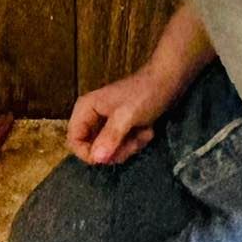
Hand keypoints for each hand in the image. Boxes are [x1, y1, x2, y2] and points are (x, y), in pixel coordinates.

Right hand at [65, 64, 179, 166]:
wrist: (167, 83)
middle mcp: (92, 117)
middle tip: (132, 140)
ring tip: (142, 131)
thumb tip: (96, 158)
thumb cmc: (145, 94)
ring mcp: (106, 123)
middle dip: (116, 149)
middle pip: (93, 149)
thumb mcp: (127, 116)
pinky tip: (145, 130)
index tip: (107, 157)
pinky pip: (122, 147)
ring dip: (129, 146)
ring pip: (110, 150)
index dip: (87, 153)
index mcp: (85, 109)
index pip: (73, 141)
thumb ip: (110, 137)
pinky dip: (135, 143)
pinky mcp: (120, 128)